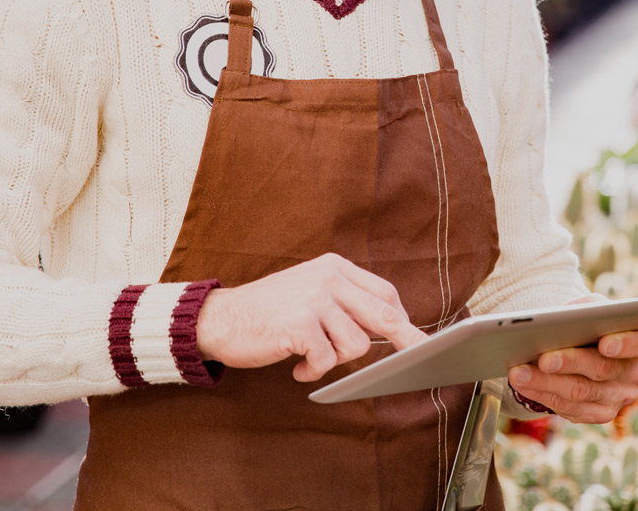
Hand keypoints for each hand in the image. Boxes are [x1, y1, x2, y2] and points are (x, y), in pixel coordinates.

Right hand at [196, 253, 427, 381]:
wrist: (220, 318)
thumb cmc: (270, 312)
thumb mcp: (311, 292)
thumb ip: (344, 302)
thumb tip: (388, 325)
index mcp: (335, 267)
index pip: (384, 291)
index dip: (401, 317)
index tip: (414, 337)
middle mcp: (329, 278)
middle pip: (384, 313)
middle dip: (405, 339)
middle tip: (416, 355)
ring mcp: (315, 299)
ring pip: (357, 344)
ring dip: (336, 360)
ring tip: (311, 357)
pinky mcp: (301, 324)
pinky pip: (327, 360)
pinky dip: (314, 371)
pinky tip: (297, 367)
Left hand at [508, 294, 637, 422]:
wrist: (583, 344)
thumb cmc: (588, 320)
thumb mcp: (591, 307)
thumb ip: (584, 310)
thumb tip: (559, 322)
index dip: (626, 344)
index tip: (604, 343)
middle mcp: (637, 373)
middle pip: (603, 369)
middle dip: (570, 363)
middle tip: (543, 358)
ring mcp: (620, 397)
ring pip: (581, 392)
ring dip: (546, 382)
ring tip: (519, 372)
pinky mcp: (601, 413)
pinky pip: (570, 408)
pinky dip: (543, 395)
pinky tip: (523, 385)